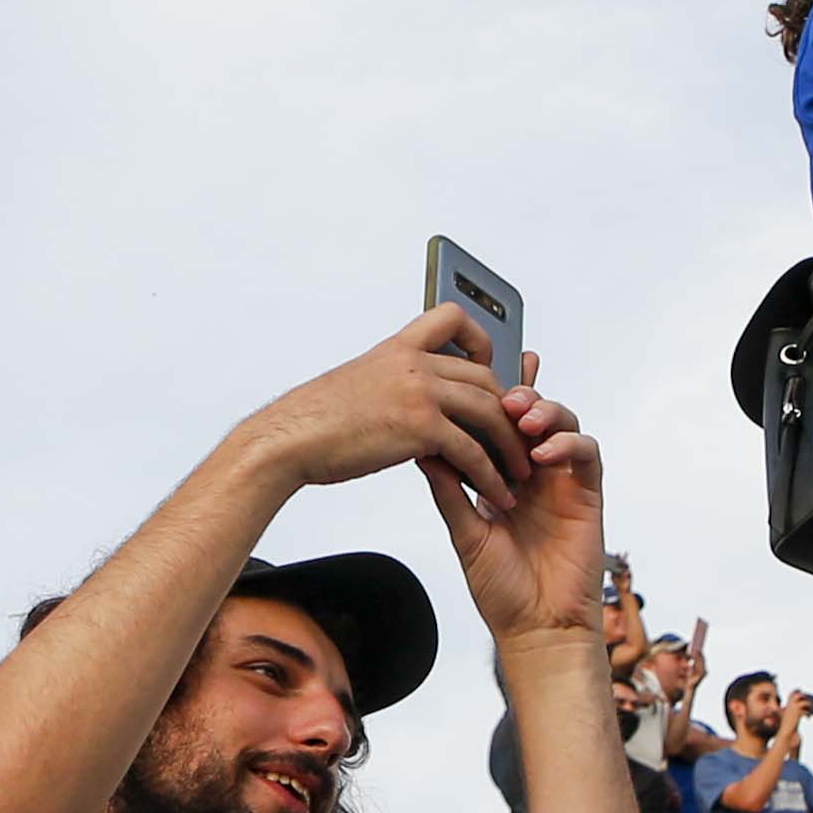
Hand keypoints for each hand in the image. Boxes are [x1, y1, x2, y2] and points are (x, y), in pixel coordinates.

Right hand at [237, 306, 531, 510]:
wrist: (289, 438)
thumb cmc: (315, 419)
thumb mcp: (358, 382)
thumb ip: (391, 382)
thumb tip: (405, 399)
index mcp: (398, 347)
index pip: (453, 319)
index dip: (481, 340)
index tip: (490, 365)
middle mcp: (415, 362)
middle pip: (485, 377)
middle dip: (509, 411)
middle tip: (520, 438)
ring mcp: (421, 391)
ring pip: (489, 412)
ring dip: (511, 446)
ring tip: (522, 472)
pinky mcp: (421, 426)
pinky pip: (473, 450)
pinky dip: (491, 475)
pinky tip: (497, 493)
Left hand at [427, 384, 607, 645]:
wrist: (535, 628)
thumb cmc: (503, 590)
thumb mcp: (464, 534)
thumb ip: (449, 491)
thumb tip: (423, 449)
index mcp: (503, 480)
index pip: (500, 427)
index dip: (494, 398)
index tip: (477, 375)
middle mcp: (534, 476)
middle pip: (534, 416)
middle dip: (521, 396)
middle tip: (504, 397)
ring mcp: (563, 483)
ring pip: (564, 425)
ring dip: (546, 412)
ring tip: (524, 419)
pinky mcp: (588, 495)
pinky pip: (586, 454)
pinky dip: (568, 444)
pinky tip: (543, 453)